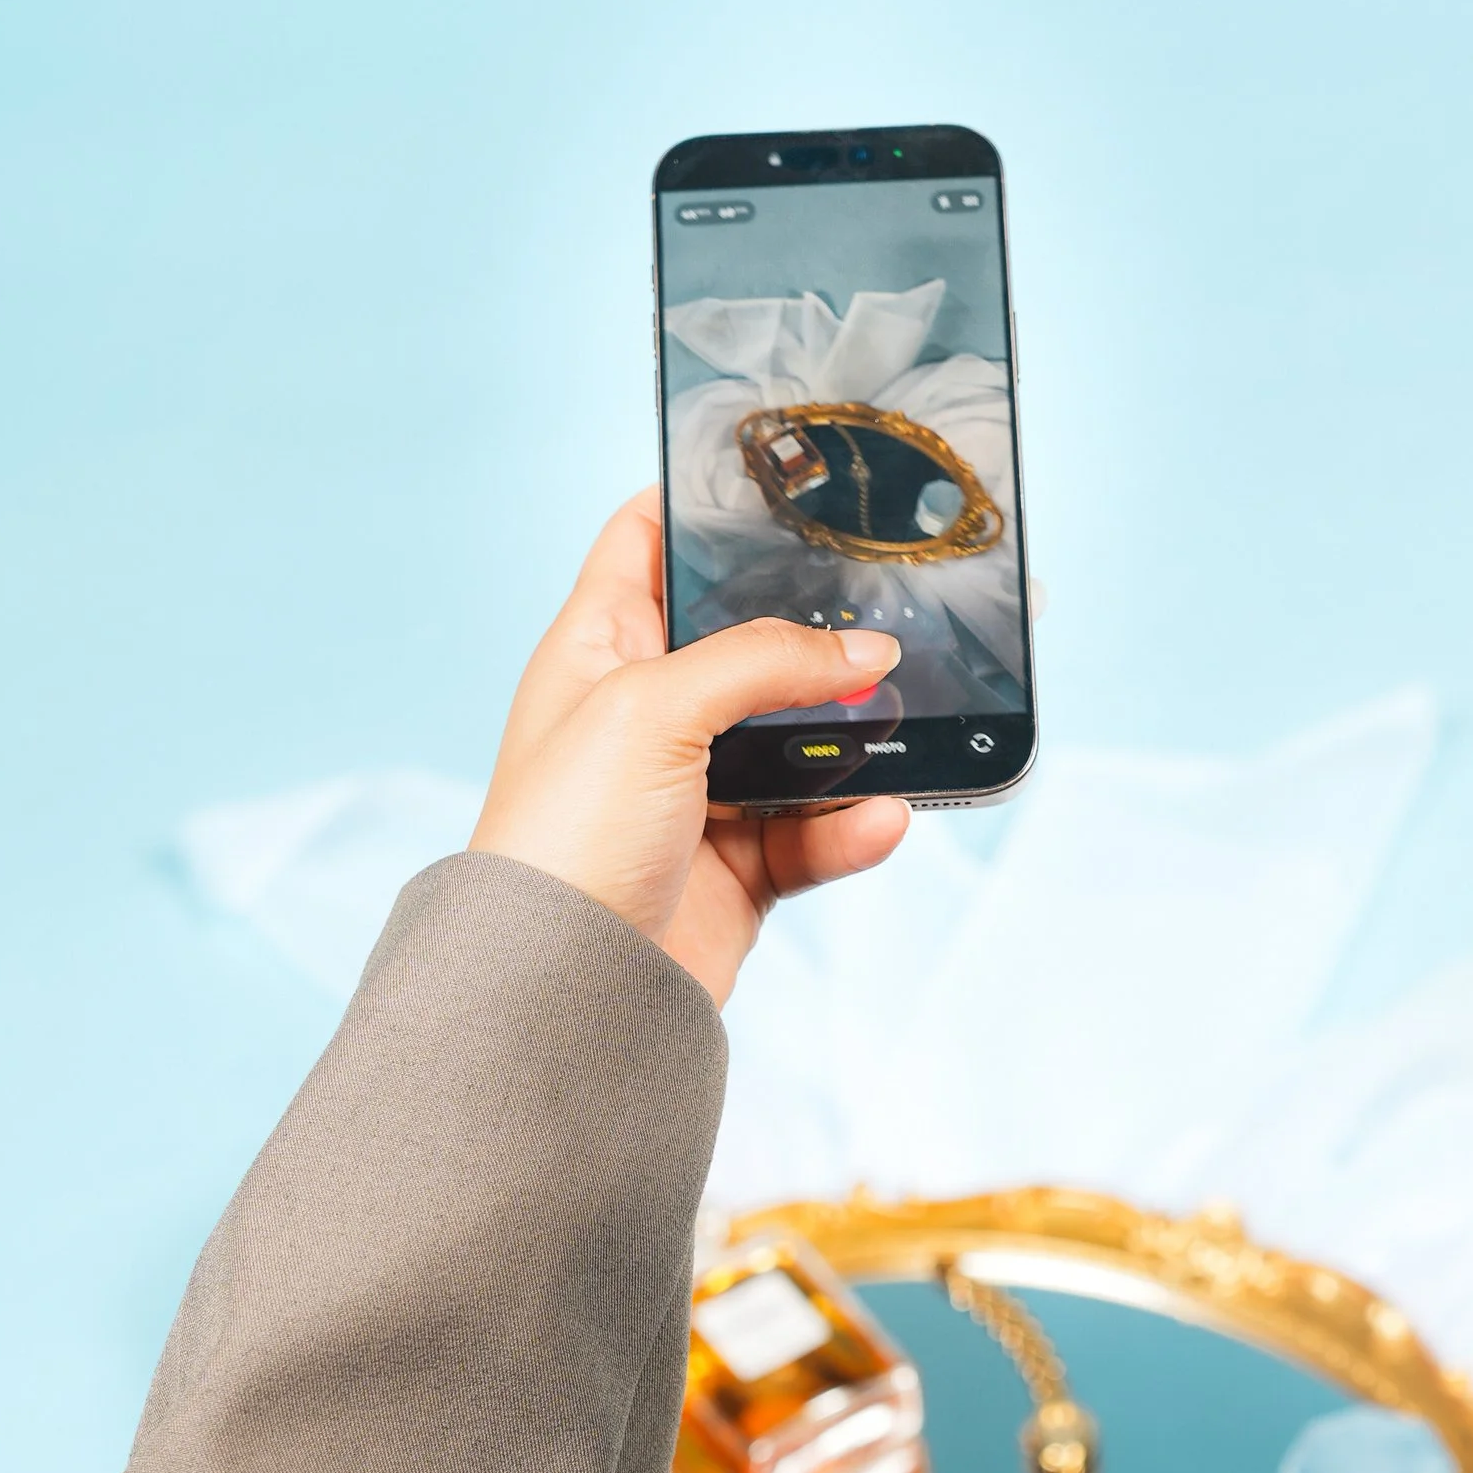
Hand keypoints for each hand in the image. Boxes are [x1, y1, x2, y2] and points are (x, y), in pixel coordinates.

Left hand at [470, 493, 908, 1004]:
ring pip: (799, 741)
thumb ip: (764, 661)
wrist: (562, 994)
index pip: (647, 542)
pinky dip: (852, 827)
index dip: (705, 504)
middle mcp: (646, 713)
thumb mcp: (653, 707)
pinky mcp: (737, 868)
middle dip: (819, 628)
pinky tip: (882, 818)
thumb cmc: (564, 837)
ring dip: (854, 736)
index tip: (784, 478)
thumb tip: (865, 653)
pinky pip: (816, 834)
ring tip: (909, 719)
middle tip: (894, 599)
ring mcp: (694, 793)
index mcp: (598, 649)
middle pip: (748, 642)